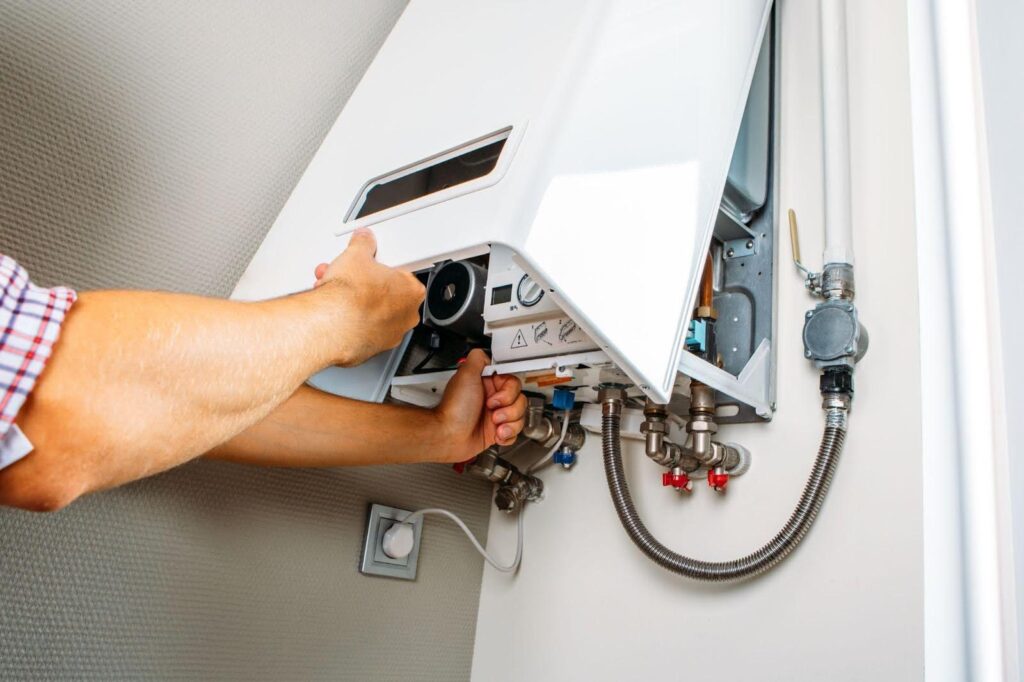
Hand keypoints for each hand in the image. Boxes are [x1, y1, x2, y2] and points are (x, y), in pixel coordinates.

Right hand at [314, 228, 424, 366]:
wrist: (331, 325)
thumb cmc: (351, 296)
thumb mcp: (356, 255)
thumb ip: (363, 244)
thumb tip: (363, 239)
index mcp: (412, 291)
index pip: (401, 273)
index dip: (381, 267)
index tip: (370, 264)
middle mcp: (406, 316)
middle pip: (385, 294)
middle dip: (363, 284)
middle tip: (347, 277)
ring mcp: (390, 335)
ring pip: (372, 313)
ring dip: (354, 302)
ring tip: (334, 292)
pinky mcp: (371, 348)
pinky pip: (361, 329)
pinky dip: (349, 321)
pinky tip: (335, 311)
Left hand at [434, 349, 526, 461]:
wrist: (449, 436)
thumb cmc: (455, 409)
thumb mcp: (465, 374)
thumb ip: (477, 358)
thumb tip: (485, 353)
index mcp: (487, 385)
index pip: (513, 382)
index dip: (508, 391)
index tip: (497, 397)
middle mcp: (493, 400)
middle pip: (520, 400)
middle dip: (509, 408)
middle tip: (492, 410)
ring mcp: (497, 416)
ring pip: (520, 416)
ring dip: (509, 422)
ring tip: (494, 424)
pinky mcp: (498, 432)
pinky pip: (516, 432)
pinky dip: (508, 435)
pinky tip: (497, 434)